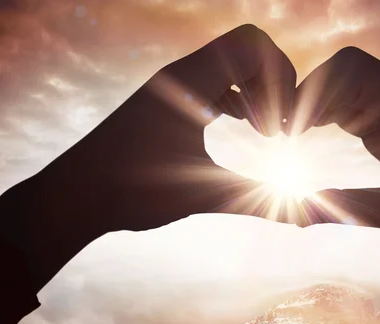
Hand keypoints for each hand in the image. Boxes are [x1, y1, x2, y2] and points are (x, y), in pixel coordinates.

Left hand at [0, 24, 296, 288]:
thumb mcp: (202, 195)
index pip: (252, 44)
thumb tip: (305, 223)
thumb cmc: (131, 192)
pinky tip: (244, 128)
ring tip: (264, 132)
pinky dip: (238, 98)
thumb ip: (257, 201)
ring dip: (256, 91)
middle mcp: (182, 73)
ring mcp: (174, 85)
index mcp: (190, 83)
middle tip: (277, 131)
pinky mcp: (169, 100)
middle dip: (274, 84)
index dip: (280, 79)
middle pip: (248, 48)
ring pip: (231, 64)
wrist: (74, 195)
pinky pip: (215, 81)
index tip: (280, 127)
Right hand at [292, 47, 379, 303]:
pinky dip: (333, 112)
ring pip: (350, 83)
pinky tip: (315, 131)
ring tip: (296, 132)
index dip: (315, 90)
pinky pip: (359, 103)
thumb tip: (294, 214)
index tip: (294, 127)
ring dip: (321, 102)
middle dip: (313, 94)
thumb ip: (343, 208)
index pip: (353, 70)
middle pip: (347, 70)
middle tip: (289, 129)